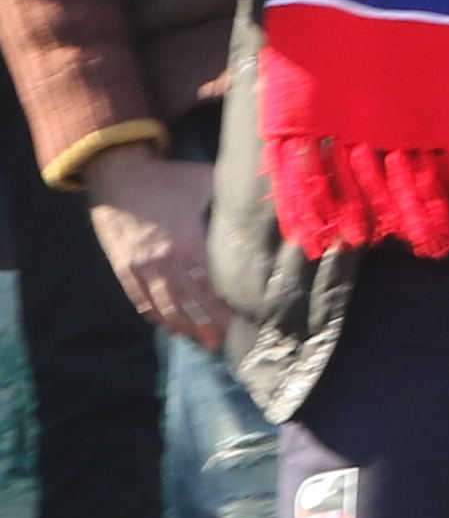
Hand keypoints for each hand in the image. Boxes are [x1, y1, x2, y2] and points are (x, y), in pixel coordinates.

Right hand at [82, 144, 225, 348]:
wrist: (118, 175)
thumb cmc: (167, 177)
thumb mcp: (204, 181)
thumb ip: (229, 199)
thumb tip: (261, 203)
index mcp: (186, 242)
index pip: (208, 282)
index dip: (222, 304)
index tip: (241, 319)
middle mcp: (163, 261)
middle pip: (188, 301)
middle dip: (206, 323)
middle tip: (223, 343)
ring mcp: (140, 267)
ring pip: (163, 305)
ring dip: (182, 325)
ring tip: (200, 341)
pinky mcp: (122, 268)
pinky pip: (139, 298)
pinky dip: (154, 314)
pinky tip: (168, 325)